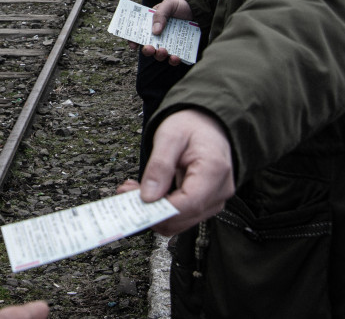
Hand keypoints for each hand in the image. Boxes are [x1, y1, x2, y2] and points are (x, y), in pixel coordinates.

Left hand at [121, 109, 234, 236]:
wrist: (207, 123)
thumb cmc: (191, 125)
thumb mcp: (169, 136)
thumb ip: (159, 166)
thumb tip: (148, 197)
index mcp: (214, 170)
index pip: (189, 204)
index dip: (160, 210)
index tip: (134, 203)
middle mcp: (219, 191)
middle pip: (183, 217)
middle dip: (151, 210)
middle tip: (125, 192)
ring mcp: (214, 199)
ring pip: (179, 220)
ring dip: (153, 210)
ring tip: (132, 189)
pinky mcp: (205, 203)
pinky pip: (181, 214)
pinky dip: (160, 208)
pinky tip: (146, 192)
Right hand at [133, 0, 192, 64]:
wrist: (196, 10)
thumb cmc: (179, 6)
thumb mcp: (168, 5)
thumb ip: (160, 15)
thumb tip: (155, 31)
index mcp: (150, 24)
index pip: (137, 34)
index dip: (133, 40)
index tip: (133, 45)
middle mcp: (157, 36)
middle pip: (147, 47)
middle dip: (147, 50)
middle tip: (150, 48)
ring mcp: (168, 44)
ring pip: (159, 55)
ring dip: (159, 55)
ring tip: (164, 51)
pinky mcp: (178, 49)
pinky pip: (174, 58)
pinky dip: (173, 60)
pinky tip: (176, 57)